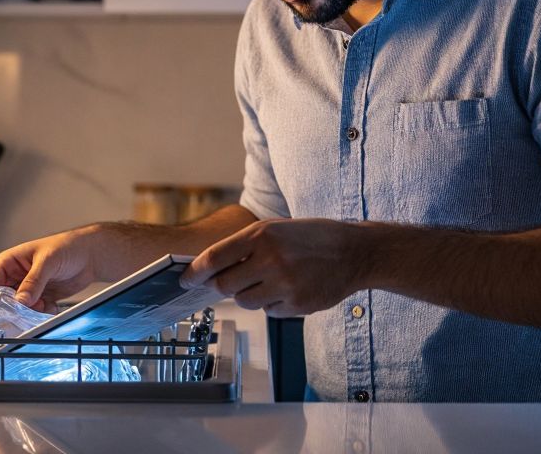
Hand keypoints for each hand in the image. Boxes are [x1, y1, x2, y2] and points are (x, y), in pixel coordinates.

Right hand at [0, 227, 100, 312]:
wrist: (91, 254)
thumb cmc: (68, 246)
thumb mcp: (48, 261)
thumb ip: (33, 281)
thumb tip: (20, 300)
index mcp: (9, 262)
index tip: (2, 312)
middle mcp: (16, 276)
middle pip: (4, 301)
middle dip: (14, 309)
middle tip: (27, 311)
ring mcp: (28, 288)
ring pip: (20, 309)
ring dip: (31, 312)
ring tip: (45, 305)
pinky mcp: (41, 297)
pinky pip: (35, 312)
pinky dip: (42, 313)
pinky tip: (53, 305)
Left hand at [180, 218, 368, 316]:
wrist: (355, 252)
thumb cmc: (312, 237)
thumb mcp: (277, 228)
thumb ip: (245, 246)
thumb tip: (212, 269)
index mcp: (262, 235)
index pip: (215, 258)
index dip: (195, 272)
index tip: (185, 280)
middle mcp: (271, 259)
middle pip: (224, 286)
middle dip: (221, 287)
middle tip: (229, 282)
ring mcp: (285, 284)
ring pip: (245, 302)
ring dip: (249, 295)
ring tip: (269, 281)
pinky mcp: (297, 304)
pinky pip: (269, 311)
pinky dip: (273, 304)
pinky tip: (290, 288)